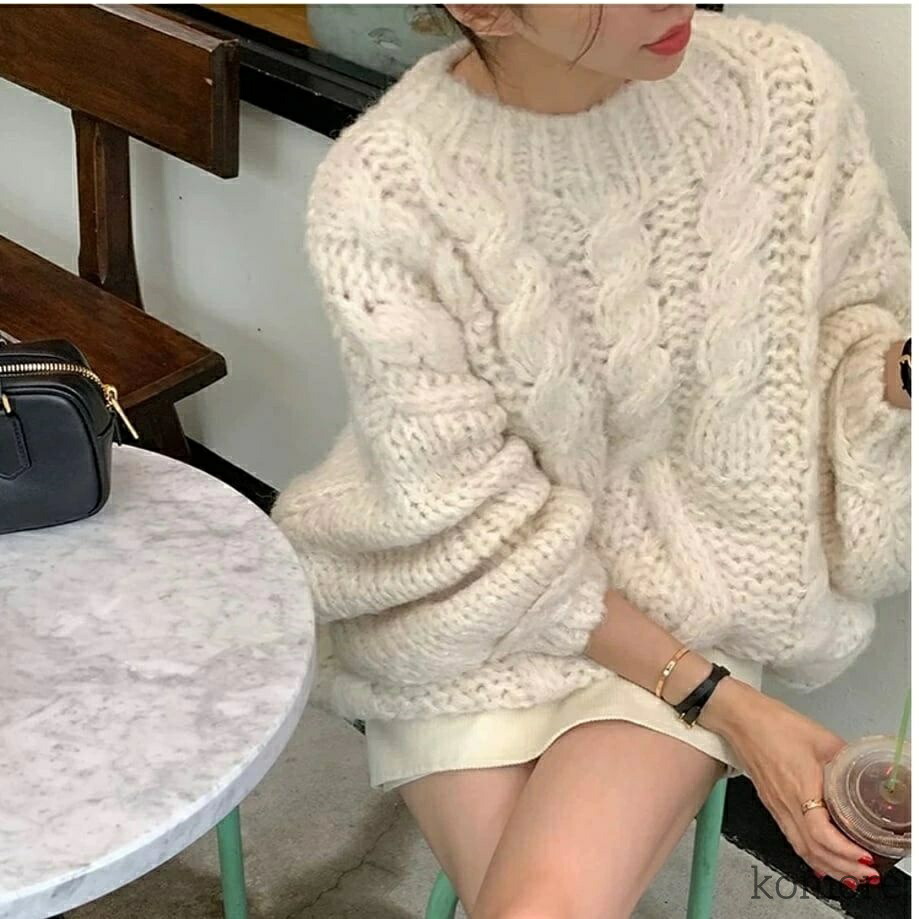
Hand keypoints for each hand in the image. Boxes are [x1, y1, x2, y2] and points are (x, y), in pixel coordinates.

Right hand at [699, 679, 881, 887]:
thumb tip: (866, 771)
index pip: (821, 834)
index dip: (845, 852)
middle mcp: (785, 803)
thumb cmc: (773, 723)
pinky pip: (791, 837)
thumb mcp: (821, 737)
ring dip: (827, 866)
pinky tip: (822, 856)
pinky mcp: (770, 803)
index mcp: (800, 787)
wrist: (740, 718)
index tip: (865, 857)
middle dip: (842, 868)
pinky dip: (810, 854)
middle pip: (813, 850)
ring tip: (850, 873)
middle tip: (866, 873)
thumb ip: (846, 757)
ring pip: (801, 848)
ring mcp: (775, 806)